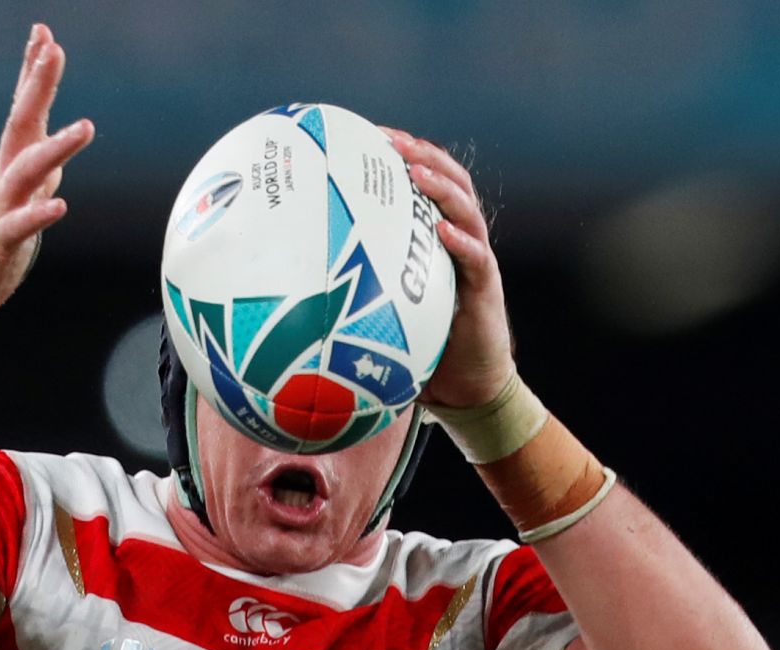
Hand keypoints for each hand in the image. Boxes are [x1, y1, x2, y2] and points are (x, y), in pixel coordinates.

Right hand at [0, 24, 93, 340]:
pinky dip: (37, 215)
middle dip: (37, 87)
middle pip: (21, 127)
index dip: (34, 76)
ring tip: (86, 128)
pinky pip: (17, 229)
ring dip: (55, 148)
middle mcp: (2, 183)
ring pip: (25, 173)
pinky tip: (59, 205)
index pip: (23, 114)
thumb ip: (36, 175)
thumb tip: (59, 152)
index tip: (44, 35)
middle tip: (52, 50)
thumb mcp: (17, 204)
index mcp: (9, 171)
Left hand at [381, 129, 515, 407]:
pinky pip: (475, 259)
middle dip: (423, 156)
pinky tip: (442, 231)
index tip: (370, 134)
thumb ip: (356, 286)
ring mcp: (476, 262)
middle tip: (392, 140)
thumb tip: (294, 282)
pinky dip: (460, 242)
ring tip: (417, 172)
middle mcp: (460, 240)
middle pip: (450, 183)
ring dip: (442, 189)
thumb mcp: (386, 306)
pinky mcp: (485, 290)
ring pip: (466, 212)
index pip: (426, 184)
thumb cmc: (422, 344)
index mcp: (437, 238)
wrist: (467, 385)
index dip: (405, 155)